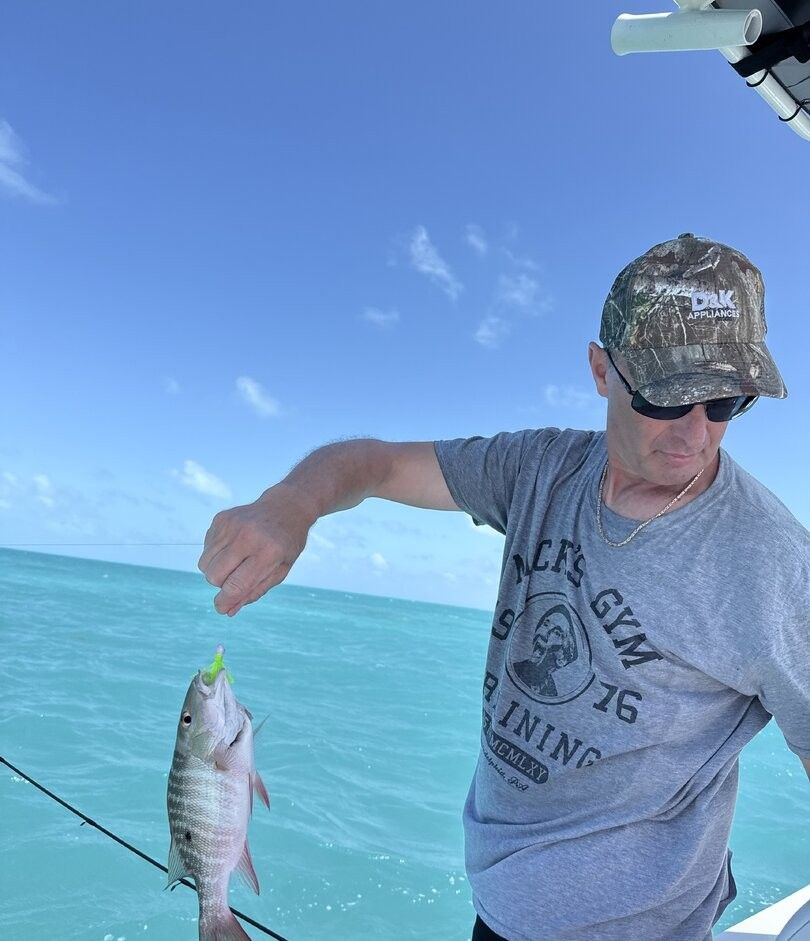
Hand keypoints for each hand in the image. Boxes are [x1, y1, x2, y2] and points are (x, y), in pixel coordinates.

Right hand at [198, 483, 314, 615]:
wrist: (286, 506)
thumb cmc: (286, 543)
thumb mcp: (280, 570)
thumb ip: (255, 591)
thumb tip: (228, 610)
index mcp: (268, 552)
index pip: (236, 585)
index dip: (225, 602)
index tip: (222, 608)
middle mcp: (247, 536)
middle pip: (214, 576)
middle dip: (221, 585)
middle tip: (236, 578)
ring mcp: (232, 525)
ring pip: (205, 563)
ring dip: (217, 570)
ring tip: (237, 561)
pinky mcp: (221, 519)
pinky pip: (206, 548)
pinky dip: (216, 554)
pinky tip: (234, 546)